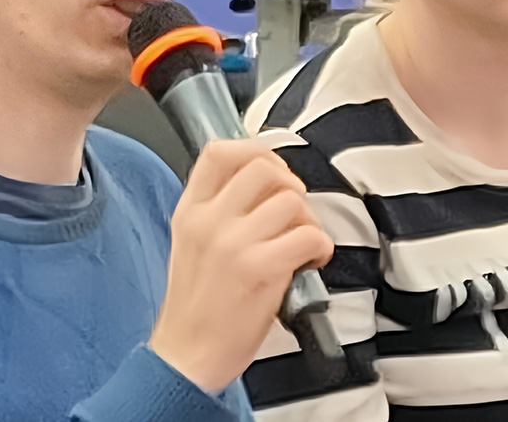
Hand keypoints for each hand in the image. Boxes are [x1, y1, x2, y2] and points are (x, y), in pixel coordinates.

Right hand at [148, 139, 332, 392]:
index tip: (274, 171)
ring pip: (291, 200)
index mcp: (189, 211)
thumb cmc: (196, 305)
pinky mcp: (259, 268)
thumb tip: (264, 183)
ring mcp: (233, 242)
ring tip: (302, 243)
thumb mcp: (190, 243)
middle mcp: (208, 219)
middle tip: (295, 211)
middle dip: (290, 185)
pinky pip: (308, 237)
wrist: (187, 355)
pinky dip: (320, 247)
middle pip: (263, 168)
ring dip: (309, 221)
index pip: (219, 152)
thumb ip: (216, 210)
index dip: (256, 151)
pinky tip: (310, 262)